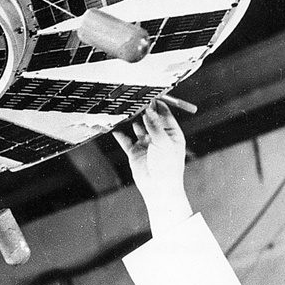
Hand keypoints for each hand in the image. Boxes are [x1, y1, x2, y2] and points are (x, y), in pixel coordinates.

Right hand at [113, 100, 192, 233]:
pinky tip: (113, 126)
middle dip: (143, 110)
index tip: (149, 95)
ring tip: (124, 109)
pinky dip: (119, 134)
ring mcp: (146, 144)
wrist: (159, 189)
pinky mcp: (134, 152)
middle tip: (134, 99)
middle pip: (149, 119)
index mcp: (171, 134)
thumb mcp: (163, 142)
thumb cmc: (168, 167)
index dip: (157, 105)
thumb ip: (154, 125)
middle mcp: (159, 137)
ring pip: (137, 127)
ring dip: (131, 120)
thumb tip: (149, 109)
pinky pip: (125, 140)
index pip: (164, 115)